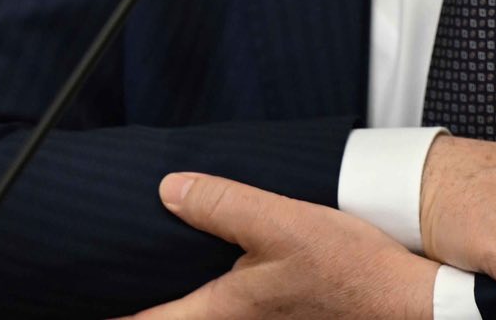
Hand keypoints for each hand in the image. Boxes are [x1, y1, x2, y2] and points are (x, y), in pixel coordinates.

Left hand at [121, 172, 437, 319]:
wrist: (410, 299)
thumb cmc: (352, 272)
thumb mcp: (281, 223)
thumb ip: (222, 206)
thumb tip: (170, 189)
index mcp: (223, 311)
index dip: (116, 314)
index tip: (85, 304)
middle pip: (175, 318)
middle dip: (145, 303)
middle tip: (112, 282)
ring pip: (204, 311)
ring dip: (181, 296)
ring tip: (157, 272)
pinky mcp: (285, 313)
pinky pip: (234, 304)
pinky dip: (215, 287)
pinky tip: (223, 261)